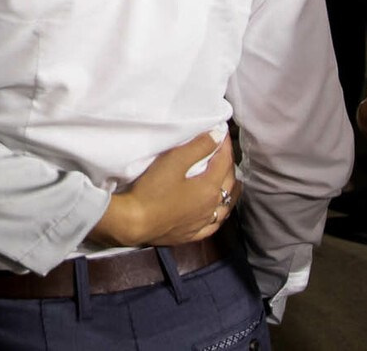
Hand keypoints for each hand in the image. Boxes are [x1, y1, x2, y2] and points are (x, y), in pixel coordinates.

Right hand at [91, 131, 238, 247]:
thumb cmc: (152, 191)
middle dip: (228, 164)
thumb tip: (218, 137)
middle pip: (228, 182)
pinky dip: (219, 216)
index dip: (224, 144)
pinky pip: (213, 225)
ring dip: (230, 191)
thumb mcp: (174, 161)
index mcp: (209, 188)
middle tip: (224, 150)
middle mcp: (211, 207)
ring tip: (233, 182)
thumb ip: (198, 147)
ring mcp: (202, 223)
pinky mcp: (190, 234)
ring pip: (225, 206)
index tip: (222, 131)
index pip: (223, 161)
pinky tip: (217, 214)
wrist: (134, 222)